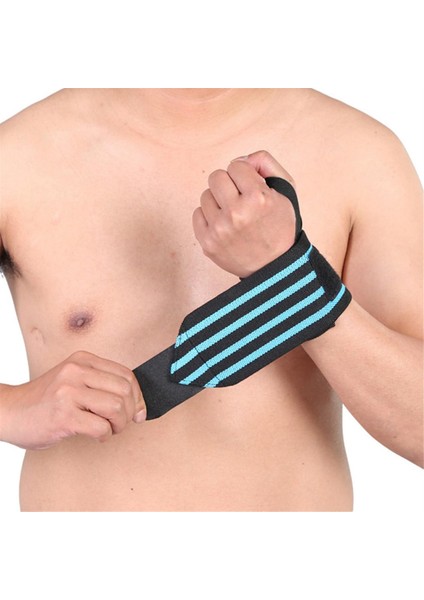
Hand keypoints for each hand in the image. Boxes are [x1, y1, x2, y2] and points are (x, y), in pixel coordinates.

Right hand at [0, 351, 145, 449]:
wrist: (9, 412)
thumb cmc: (45, 401)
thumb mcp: (73, 380)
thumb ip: (101, 384)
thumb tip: (138, 405)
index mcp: (82, 360)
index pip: (126, 374)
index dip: (138, 396)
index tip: (138, 411)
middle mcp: (76, 372)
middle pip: (125, 390)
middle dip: (130, 412)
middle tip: (121, 423)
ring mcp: (69, 392)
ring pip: (117, 407)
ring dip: (119, 424)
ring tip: (108, 429)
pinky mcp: (64, 415)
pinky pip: (101, 427)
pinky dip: (105, 435)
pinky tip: (96, 435)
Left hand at [193, 150, 296, 277]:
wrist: (275, 266)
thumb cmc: (279, 225)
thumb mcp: (286, 189)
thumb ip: (265, 163)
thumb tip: (240, 159)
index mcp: (258, 198)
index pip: (236, 165)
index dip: (245, 175)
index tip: (252, 189)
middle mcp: (236, 213)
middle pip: (216, 176)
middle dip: (229, 184)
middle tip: (240, 199)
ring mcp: (219, 229)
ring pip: (205, 195)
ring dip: (219, 201)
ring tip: (234, 214)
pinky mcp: (207, 242)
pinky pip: (197, 213)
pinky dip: (209, 217)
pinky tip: (224, 225)